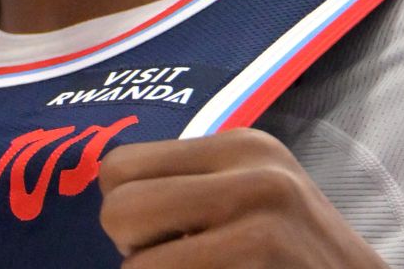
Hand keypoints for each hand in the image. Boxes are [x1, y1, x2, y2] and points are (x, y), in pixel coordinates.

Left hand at [97, 127, 386, 267]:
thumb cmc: (296, 261)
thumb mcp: (256, 201)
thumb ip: (195, 189)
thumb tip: (107, 194)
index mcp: (244, 146)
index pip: (120, 166)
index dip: (130, 215)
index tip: (171, 239)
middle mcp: (254, 169)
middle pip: (118, 210)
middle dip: (136, 253)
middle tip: (184, 265)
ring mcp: (263, 218)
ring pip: (136, 265)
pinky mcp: (262, 256)